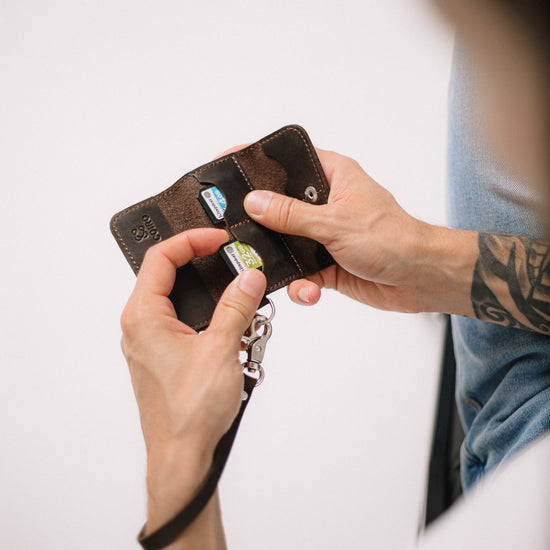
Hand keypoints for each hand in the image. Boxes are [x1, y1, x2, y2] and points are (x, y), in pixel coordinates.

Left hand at [120, 228, 265, 537]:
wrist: (182, 456)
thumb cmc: (189, 413)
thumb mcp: (220, 350)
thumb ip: (236, 307)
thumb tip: (249, 277)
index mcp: (144, 317)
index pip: (161, 257)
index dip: (192, 240)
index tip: (219, 238)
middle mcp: (141, 325)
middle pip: (168, 273)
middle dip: (205, 264)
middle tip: (232, 260)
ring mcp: (151, 341)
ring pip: (180, 299)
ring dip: (212, 294)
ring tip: (241, 298)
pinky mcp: (163, 355)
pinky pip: (185, 321)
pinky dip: (209, 315)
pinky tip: (235, 327)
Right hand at [244, 149, 476, 315]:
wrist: (420, 279)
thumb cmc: (393, 238)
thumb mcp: (335, 223)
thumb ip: (291, 214)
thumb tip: (255, 202)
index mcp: (332, 178)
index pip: (288, 161)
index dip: (258, 161)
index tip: (229, 164)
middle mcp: (326, 204)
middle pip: (279, 206)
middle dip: (260, 222)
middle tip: (236, 229)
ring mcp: (324, 235)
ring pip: (285, 244)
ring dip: (280, 261)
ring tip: (273, 269)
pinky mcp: (326, 263)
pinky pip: (300, 273)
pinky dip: (301, 285)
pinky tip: (309, 289)